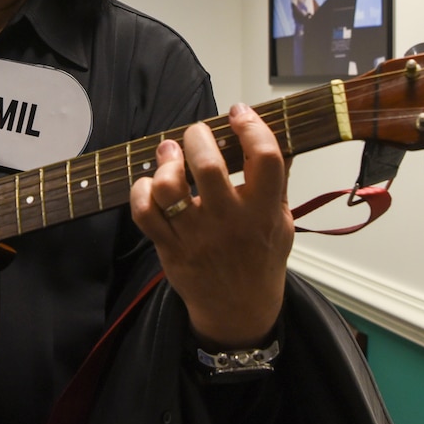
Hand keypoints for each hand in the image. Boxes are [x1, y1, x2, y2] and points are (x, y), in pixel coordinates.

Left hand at [130, 104, 293, 347]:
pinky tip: (150, 184)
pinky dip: (140, 191)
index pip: (265, 157)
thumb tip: (281, 138)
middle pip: (208, 165)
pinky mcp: (170, 247)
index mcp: (264, 211)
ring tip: (169, 153)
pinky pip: (144, 213)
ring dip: (166, 161)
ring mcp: (197, 235)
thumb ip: (279, 183)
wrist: (239, 310)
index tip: (239, 113)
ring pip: (169, 187)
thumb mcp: (283, 222)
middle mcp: (230, 221)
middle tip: (196, 133)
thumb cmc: (261, 259)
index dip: (251, 127)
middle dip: (198, 137)